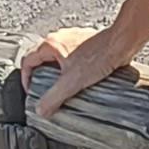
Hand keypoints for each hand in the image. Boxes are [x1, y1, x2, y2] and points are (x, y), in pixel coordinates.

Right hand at [17, 23, 133, 122]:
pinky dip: (72, 69)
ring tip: (64, 87)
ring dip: (57, 73)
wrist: (122, 42)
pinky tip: (80, 79)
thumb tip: (41, 110)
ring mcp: (73, 39)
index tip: (31, 91)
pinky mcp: (86, 43)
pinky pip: (71, 57)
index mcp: (51, 44)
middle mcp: (60, 38)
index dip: (26, 79)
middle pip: (41, 60)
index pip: (27, 61)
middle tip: (46, 91)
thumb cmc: (100, 55)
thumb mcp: (72, 82)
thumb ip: (54, 97)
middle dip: (41, 77)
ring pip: (57, 58)